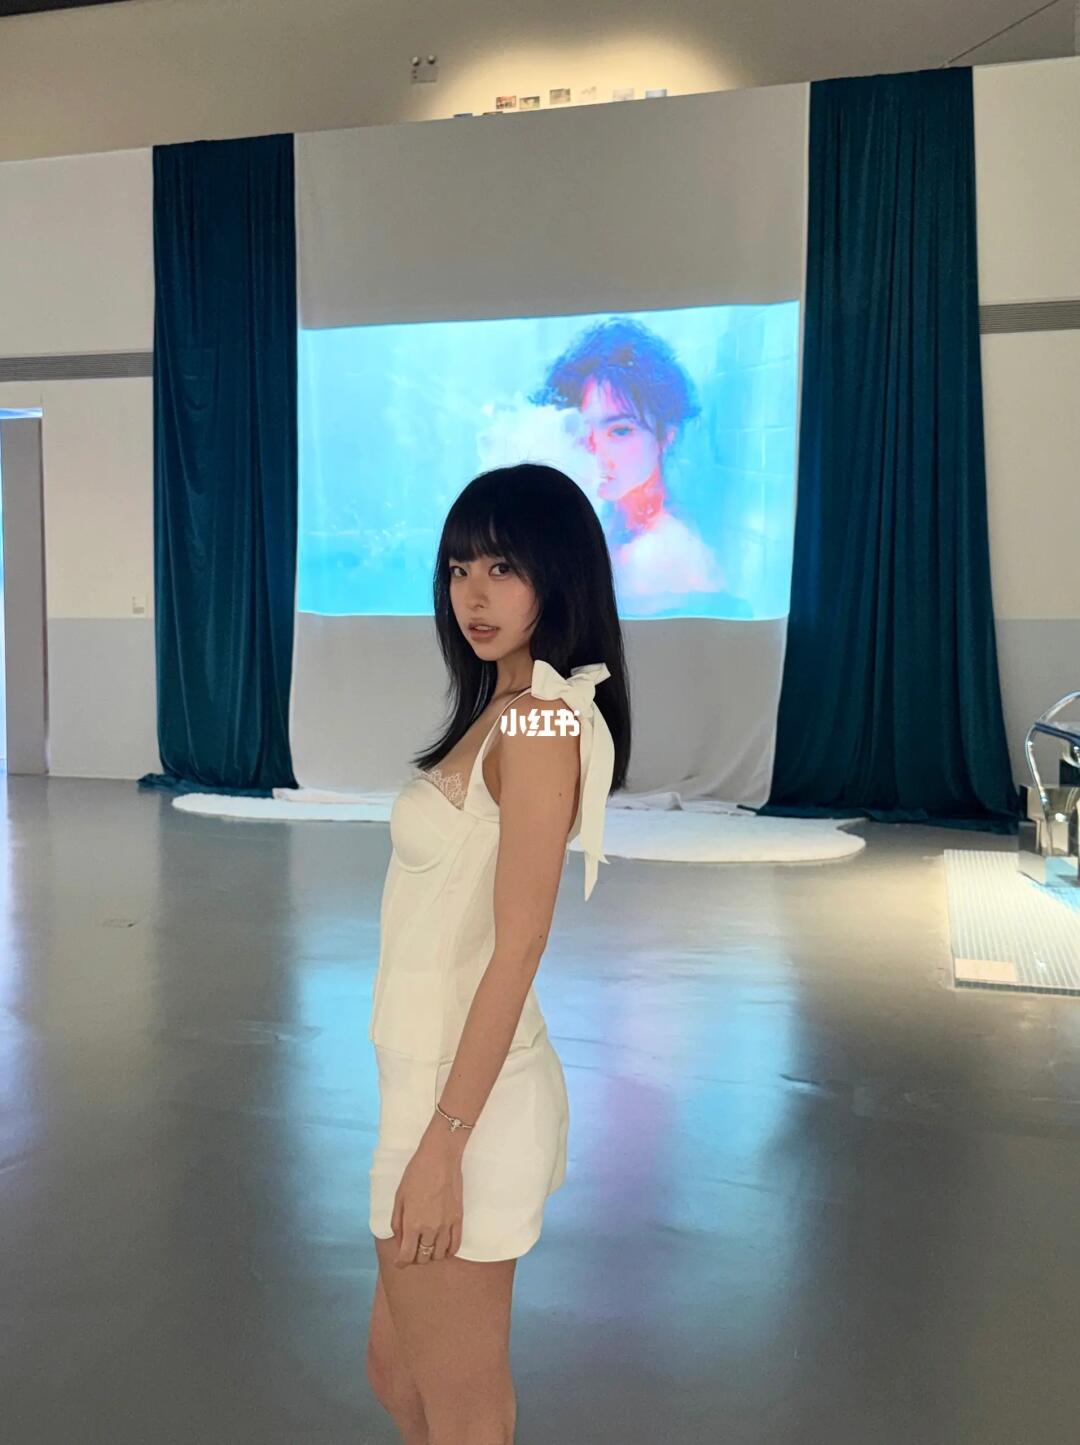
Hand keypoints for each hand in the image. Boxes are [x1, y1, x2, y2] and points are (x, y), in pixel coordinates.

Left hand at [391, 1124, 464, 1267]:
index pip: (407, 1255)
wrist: (440, 1157)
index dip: (401, 1263)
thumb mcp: (399, 1197)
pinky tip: (443, 1248)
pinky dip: (448, 1252)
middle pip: (423, 1257)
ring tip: (427, 1248)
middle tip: (412, 1252)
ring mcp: (446, 1225)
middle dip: (415, 1259)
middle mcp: (430, 1228)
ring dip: (431, 1256)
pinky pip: (455, 1245)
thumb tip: (400, 1240)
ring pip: (440, 1254)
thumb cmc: (416, 1173)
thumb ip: (397, 1222)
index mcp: (412, 1223)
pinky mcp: (459, 1219)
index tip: (399, 1262)